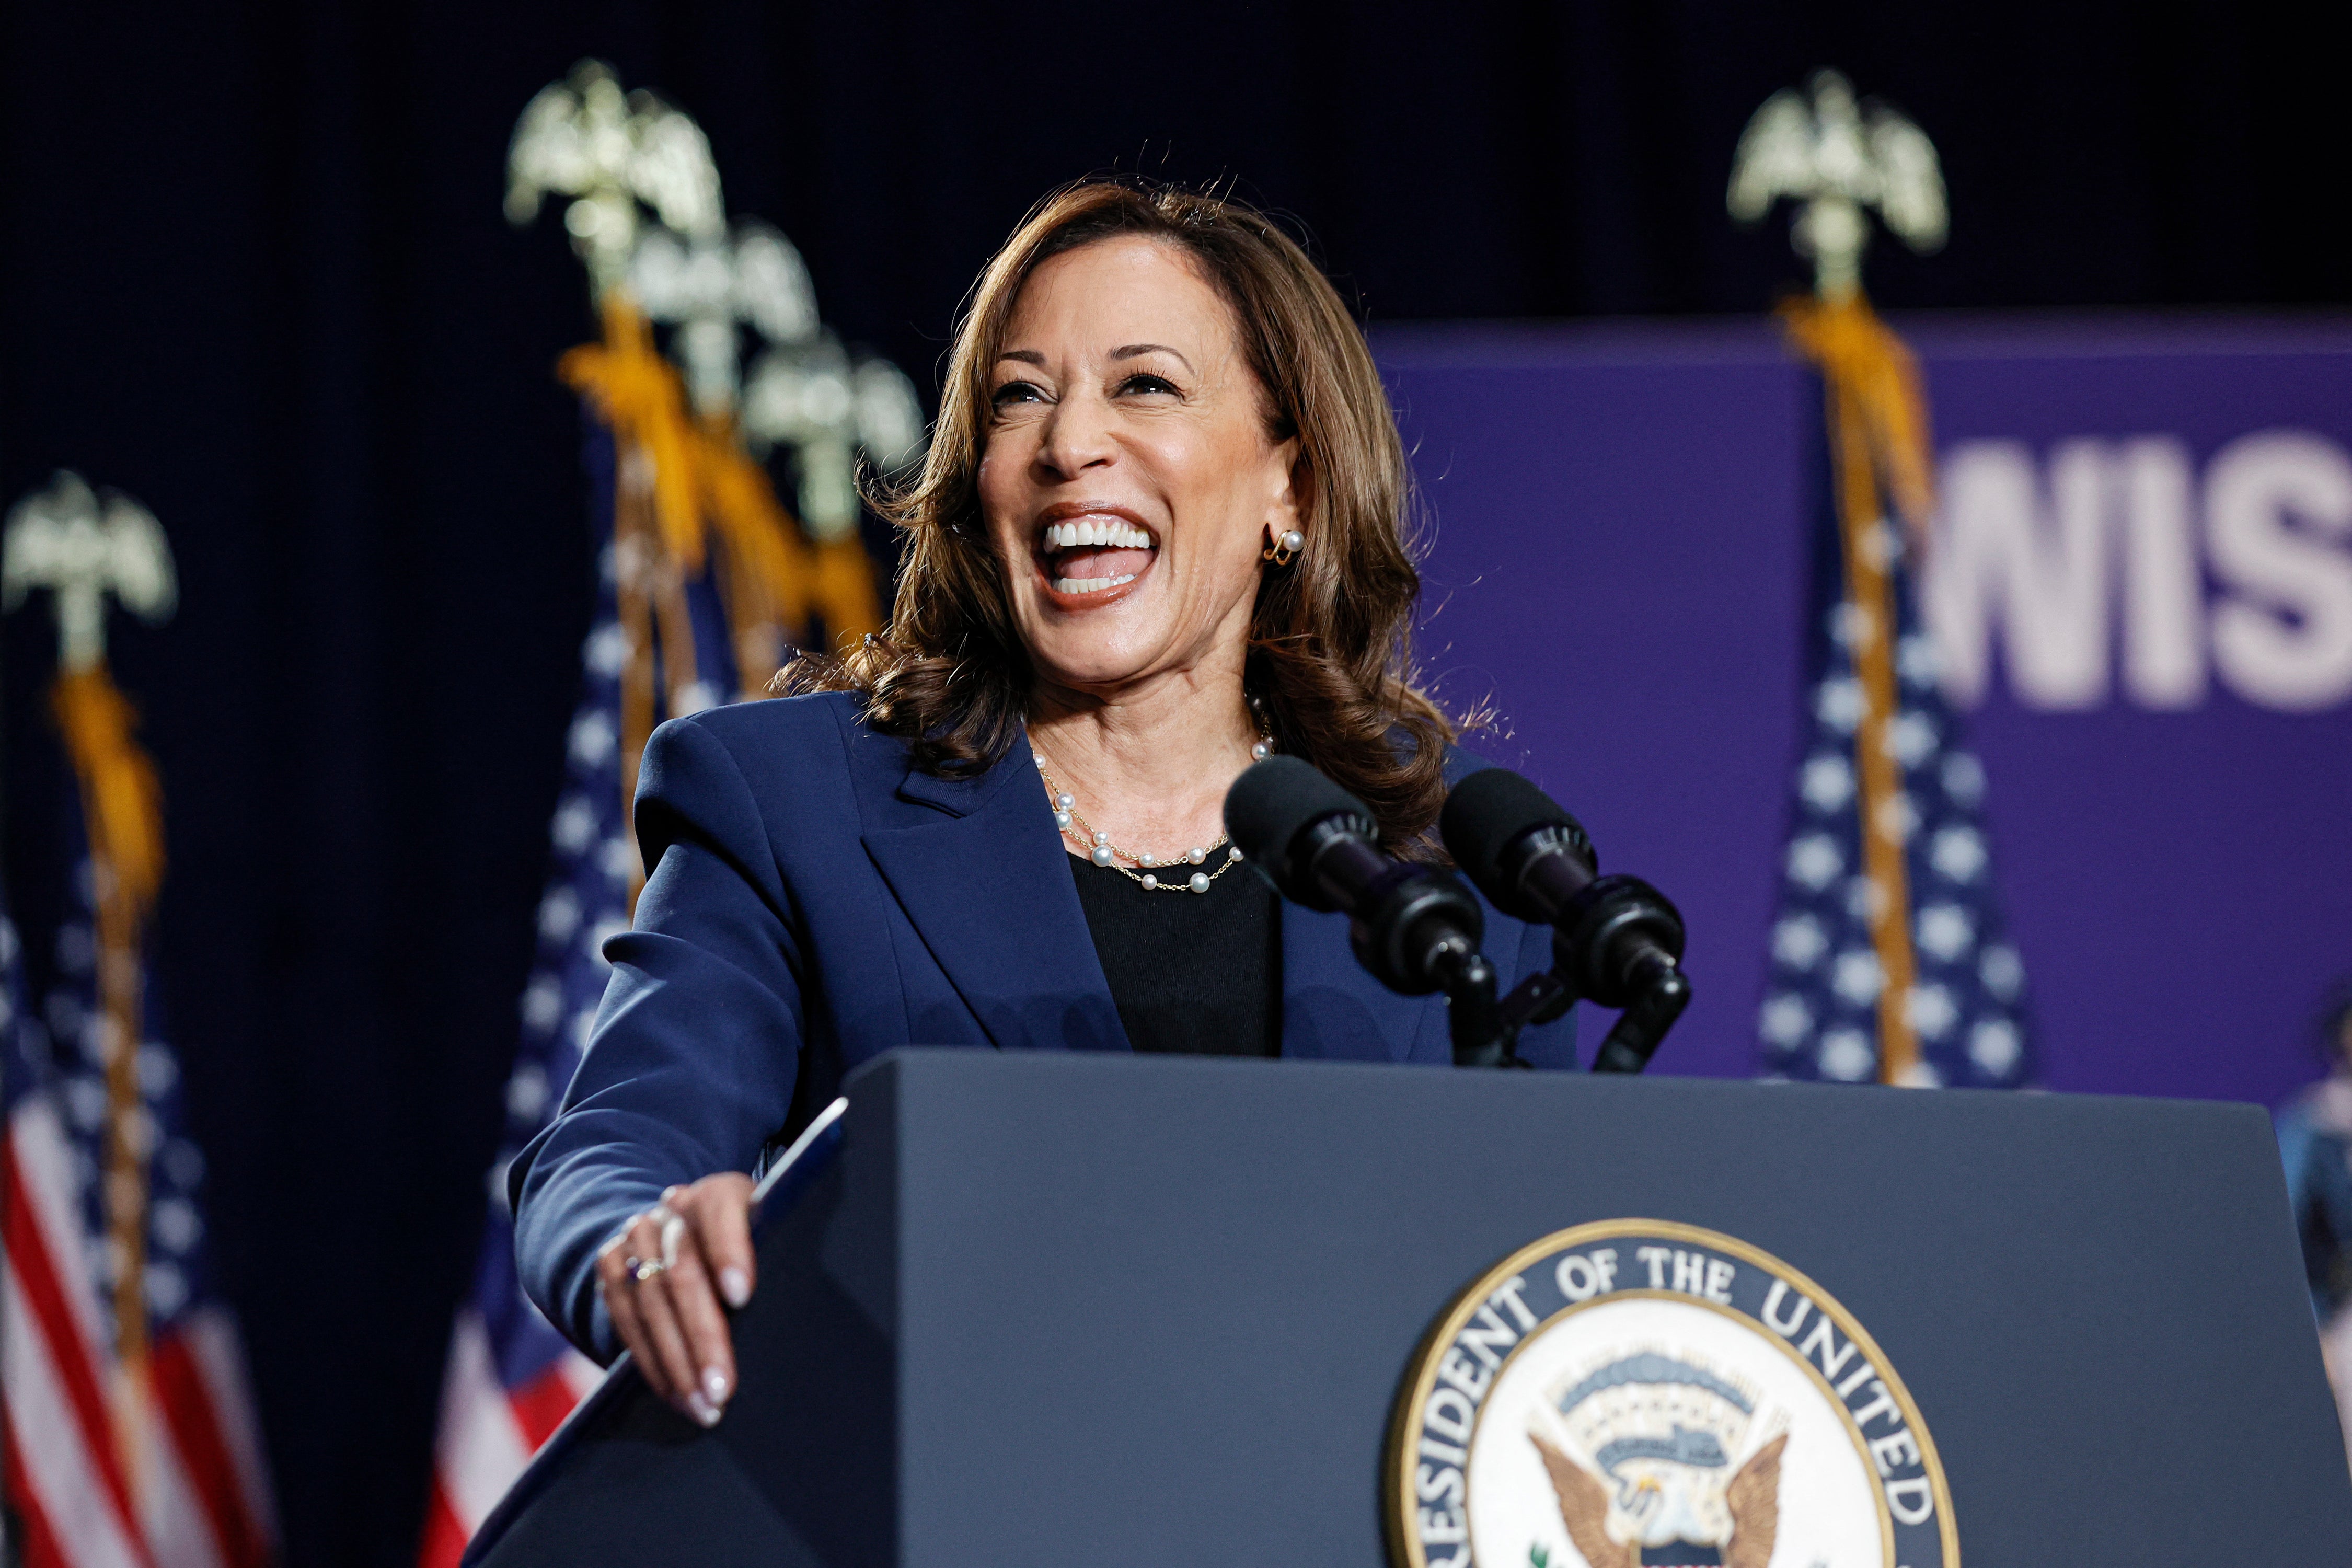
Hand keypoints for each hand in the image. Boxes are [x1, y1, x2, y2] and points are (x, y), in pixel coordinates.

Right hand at [594, 1173, 755, 1425]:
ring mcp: (635, 1237)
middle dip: (702, 1337)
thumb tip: (800, 1315)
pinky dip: (652, 1363)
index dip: (730, 1253)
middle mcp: (673, 1211)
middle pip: (682, 1272)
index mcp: (720, 1194)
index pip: (721, 1213)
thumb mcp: (768, 1237)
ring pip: (650, 1303)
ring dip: (676, 1363)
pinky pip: (625, 1320)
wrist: (681, 1229)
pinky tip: (675, 1394)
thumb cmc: (749, 1246)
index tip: (743, 1296)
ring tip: (703, 1407)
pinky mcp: (611, 1266)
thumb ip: (777, 1256)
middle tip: (722, 1389)